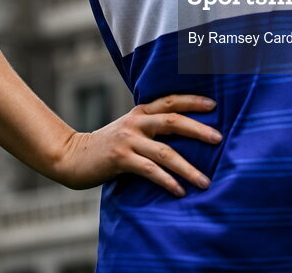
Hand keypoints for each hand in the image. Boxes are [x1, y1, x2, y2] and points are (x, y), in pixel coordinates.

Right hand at [52, 94, 222, 195]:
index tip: (214, 105)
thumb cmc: (107, 146)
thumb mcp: (130, 130)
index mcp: (140, 112)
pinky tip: (180, 191)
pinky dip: (167, 181)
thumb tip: (183, 135)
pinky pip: (149, 170)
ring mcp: (128, 140)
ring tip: (205, 181)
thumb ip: (150, 128)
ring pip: (165, 151)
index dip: (192, 101)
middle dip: (198, 130)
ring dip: (188, 167)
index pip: (170, 100)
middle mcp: (136, 122)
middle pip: (172, 120)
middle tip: (219, 139)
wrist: (73, 156)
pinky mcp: (120, 159)